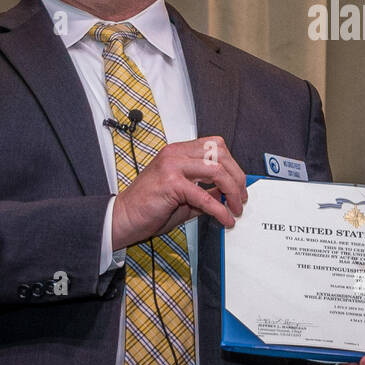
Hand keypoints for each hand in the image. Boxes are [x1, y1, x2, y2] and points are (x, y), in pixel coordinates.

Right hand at [110, 136, 246, 248]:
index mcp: (178, 150)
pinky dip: (220, 210)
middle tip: (241, 198)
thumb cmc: (150, 207)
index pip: (215, 146)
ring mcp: (172, 166)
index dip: (233, 164)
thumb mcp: (185, 195)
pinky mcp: (171, 184)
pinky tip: (225, 219)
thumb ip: (206, 190)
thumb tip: (230, 193)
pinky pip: (205, 197)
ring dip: (232, 192)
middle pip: (221, 154)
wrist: (123, 218)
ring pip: (217, 170)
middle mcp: (175, 153)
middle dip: (237, 177)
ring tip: (236, 208)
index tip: (239, 183)